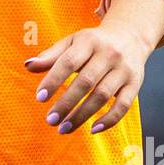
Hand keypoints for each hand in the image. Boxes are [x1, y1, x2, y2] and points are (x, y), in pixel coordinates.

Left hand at [25, 23, 147, 134]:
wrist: (130, 35)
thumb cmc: (94, 42)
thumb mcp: (72, 42)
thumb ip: (51, 55)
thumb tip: (28, 66)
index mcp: (89, 41)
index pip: (69, 61)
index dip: (54, 80)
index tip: (40, 98)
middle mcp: (109, 54)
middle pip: (86, 82)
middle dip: (66, 103)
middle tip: (50, 120)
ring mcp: (124, 69)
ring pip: (102, 95)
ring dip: (82, 115)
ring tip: (63, 128)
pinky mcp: (135, 83)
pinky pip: (123, 105)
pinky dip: (109, 120)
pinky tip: (92, 129)